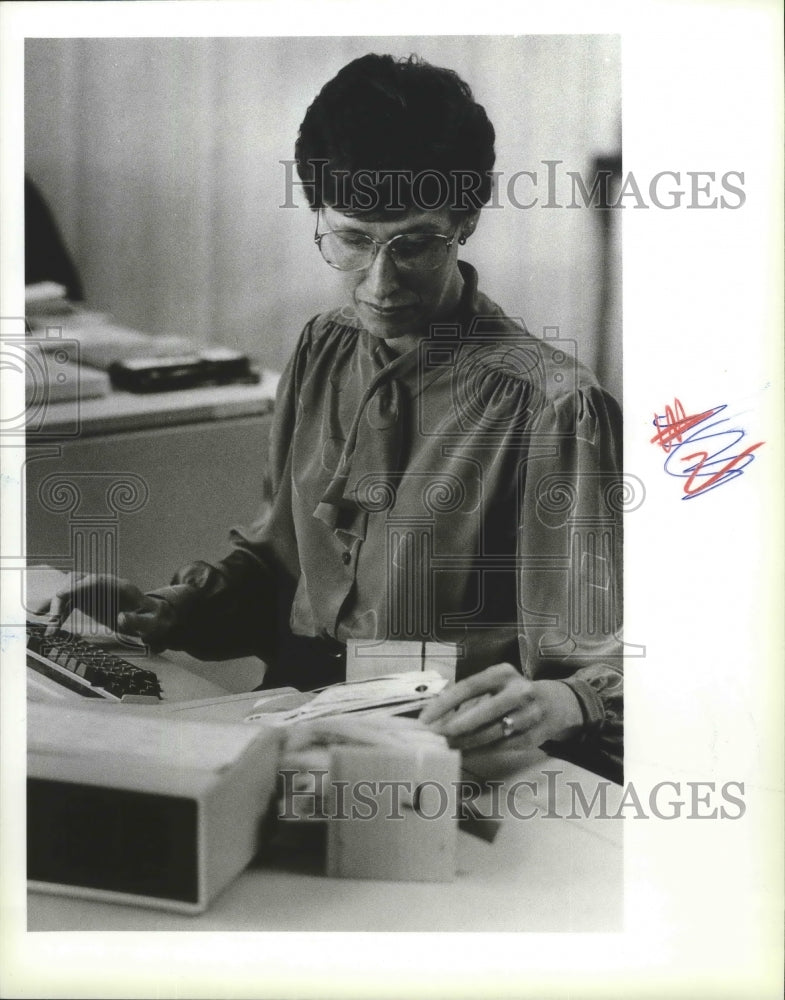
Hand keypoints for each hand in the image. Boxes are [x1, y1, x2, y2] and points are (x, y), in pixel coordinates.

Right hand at [37, 573, 174, 649]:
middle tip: (54, 622)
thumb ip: (138, 621)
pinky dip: (59, 612)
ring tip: (48, 627)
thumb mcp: (152, 623)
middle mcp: (106, 585)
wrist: (154, 618)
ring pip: (70, 592)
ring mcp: (96, 591)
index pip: (98, 580)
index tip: (64, 594)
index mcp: (122, 587)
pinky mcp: (90, 600)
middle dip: (63, 599)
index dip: (80, 585)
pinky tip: (51, 625)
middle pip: (78, 583)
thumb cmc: (154, 620)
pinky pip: (70, 603)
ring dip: (57, 607)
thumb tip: (121, 619)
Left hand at [419, 663, 582, 755]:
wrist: (556, 703)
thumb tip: (436, 716)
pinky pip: (502, 746)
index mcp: (503, 673)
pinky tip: (466, 752)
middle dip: (458, 725)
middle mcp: (519, 691)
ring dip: (467, 742)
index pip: (469, 686)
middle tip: (436, 736)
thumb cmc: (513, 692)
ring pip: (493, 732)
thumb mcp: (495, 684)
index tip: (426, 718)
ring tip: (447, 746)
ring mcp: (529, 715)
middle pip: (485, 710)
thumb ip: (470, 696)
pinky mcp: (534, 736)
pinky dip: (482, 750)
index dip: (446, 703)